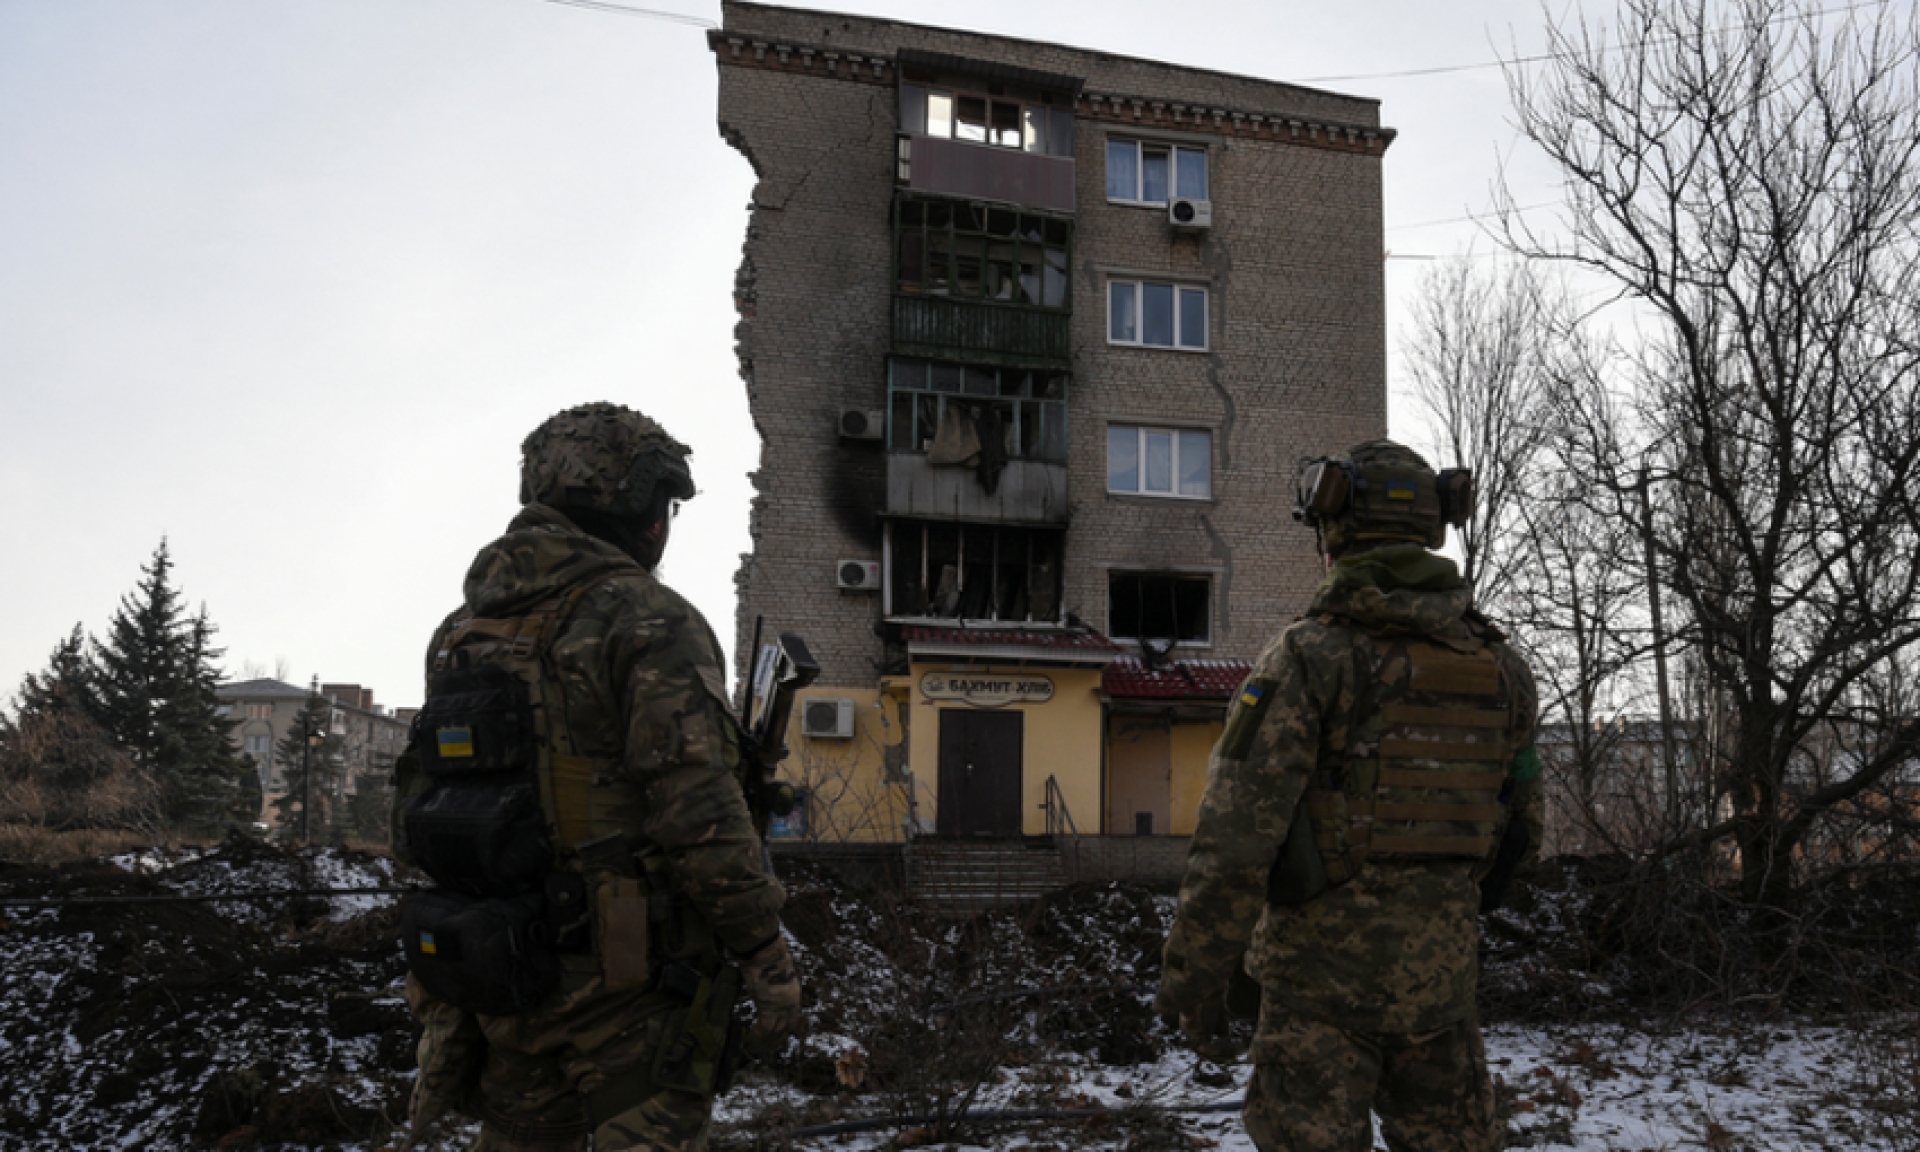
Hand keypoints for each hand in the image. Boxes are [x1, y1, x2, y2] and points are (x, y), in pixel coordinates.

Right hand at [739, 934, 801, 1055]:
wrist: (765, 951)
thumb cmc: (768, 957)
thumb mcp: (777, 974)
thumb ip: (775, 985)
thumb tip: (767, 988)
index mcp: (795, 995)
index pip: (793, 1021)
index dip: (785, 1033)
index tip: (778, 1041)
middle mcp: (791, 1003)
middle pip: (786, 1030)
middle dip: (775, 1042)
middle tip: (764, 1051)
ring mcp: (782, 1006)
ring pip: (775, 1033)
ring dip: (763, 1043)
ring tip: (753, 1049)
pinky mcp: (769, 1006)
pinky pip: (764, 1029)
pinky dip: (756, 1037)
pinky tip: (748, 1041)